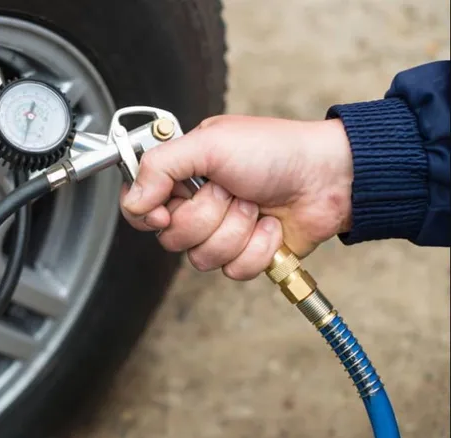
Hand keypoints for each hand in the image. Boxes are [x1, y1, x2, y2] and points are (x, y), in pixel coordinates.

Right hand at [120, 115, 353, 279]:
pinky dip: (258, 248)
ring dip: (236, 230)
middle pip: (172, 237)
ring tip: (255, 205)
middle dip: (208, 215)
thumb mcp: (210, 143)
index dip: (150, 214)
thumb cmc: (275, 150)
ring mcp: (221, 232)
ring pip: (202, 258)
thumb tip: (132, 200)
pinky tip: (271, 226)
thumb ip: (161, 166)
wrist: (328, 177)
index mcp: (182, 175)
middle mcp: (196, 205)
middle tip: (231, 191)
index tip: (168, 208)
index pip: (140, 208)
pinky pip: (234, 270)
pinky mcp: (246, 255)